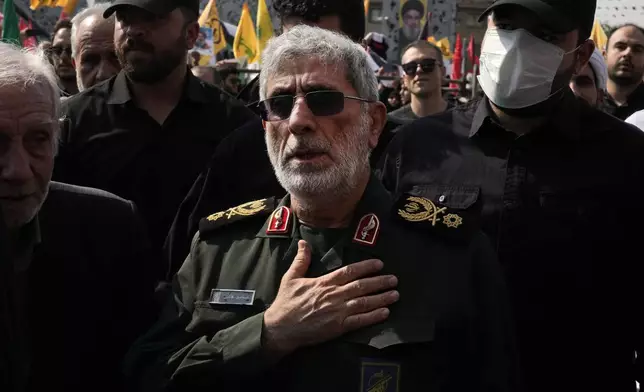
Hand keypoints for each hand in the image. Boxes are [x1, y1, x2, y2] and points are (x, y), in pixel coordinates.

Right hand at [263, 240, 398, 355]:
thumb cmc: (286, 303)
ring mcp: (338, 312)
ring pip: (364, 302)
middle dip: (380, 282)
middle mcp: (334, 295)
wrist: (281, 328)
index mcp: (324, 282)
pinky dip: (373, 316)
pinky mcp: (338, 327)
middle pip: (361, 286)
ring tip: (395, 294)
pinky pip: (360, 321)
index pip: (349, 271)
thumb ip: (301, 260)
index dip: (366, 267)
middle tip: (394, 279)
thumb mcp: (290, 278)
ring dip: (381, 298)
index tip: (379, 264)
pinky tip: (385, 312)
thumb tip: (303, 242)